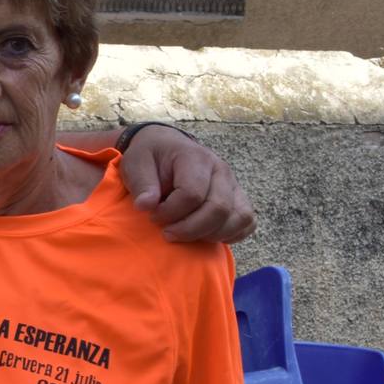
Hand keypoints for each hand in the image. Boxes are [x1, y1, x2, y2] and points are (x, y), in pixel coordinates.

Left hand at [120, 126, 255, 243]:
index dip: (170, 212)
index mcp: (195, 158)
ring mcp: (233, 185)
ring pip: (238, 218)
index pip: (192, 194)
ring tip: (185, 234)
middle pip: (218, 209)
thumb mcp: (136, 163)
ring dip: (209, 235)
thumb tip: (146, 206)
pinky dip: (231, 234)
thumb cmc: (150, 157)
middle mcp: (221, 171)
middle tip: (166, 232)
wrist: (165, 147)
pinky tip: (205, 235)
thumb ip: (141, 184)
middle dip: (189, 229)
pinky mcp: (238, 198)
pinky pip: (247, 222)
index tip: (152, 215)